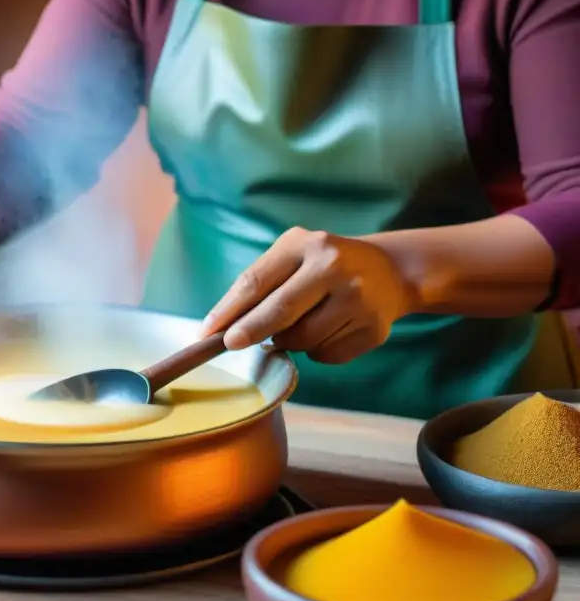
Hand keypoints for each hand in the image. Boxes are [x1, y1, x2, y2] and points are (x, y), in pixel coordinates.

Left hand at [203, 227, 414, 363]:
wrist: (390, 271)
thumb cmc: (323, 265)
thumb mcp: (293, 257)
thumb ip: (260, 284)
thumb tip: (222, 326)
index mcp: (306, 245)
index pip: (258, 281)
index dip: (230, 310)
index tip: (209, 331)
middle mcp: (334, 268)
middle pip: (280, 311)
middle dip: (250, 331)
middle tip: (231, 344)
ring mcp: (358, 299)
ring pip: (302, 339)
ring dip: (288, 341)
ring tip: (299, 324)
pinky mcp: (374, 330)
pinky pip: (325, 355)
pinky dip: (316, 351)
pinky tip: (328, 330)